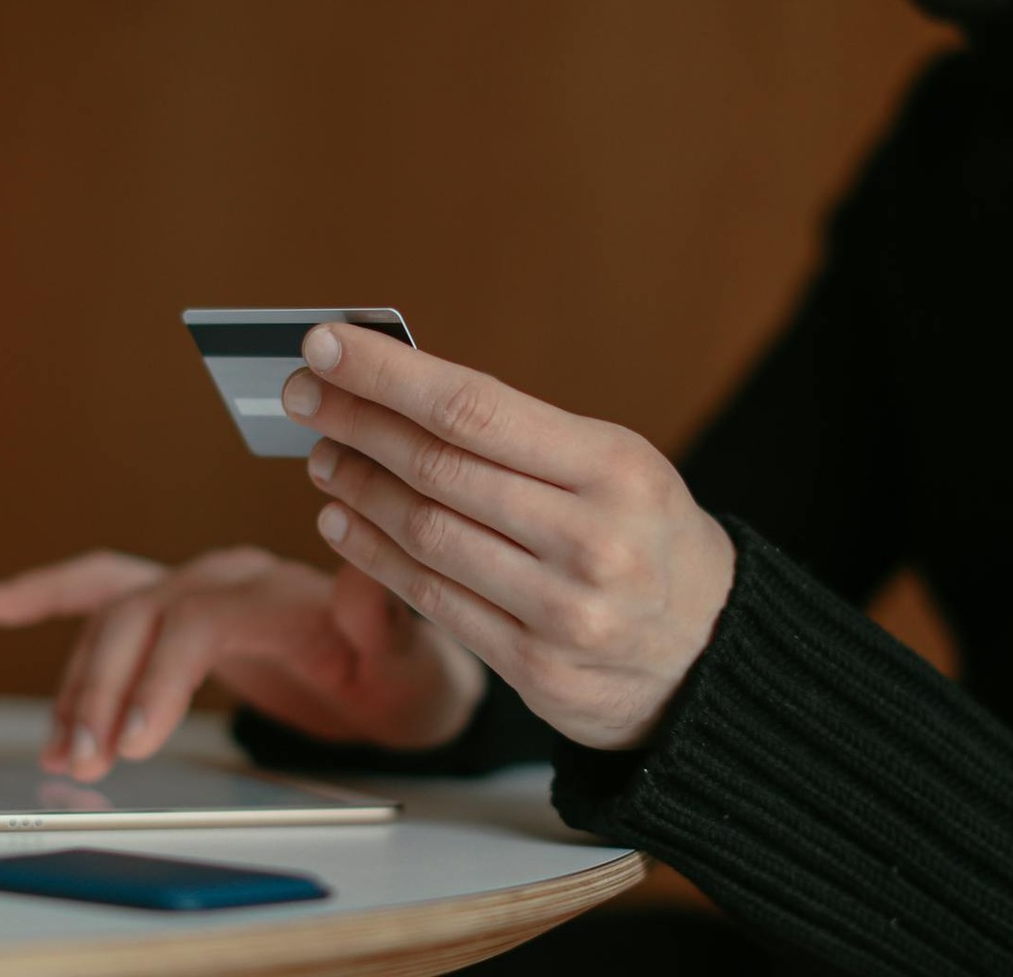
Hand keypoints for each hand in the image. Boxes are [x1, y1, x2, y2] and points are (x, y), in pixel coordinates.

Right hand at [0, 547, 487, 780]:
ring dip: (79, 683)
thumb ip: (384, 622)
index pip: (201, 619)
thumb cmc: (405, 672)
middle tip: (84, 762)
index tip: (136, 741)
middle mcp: (232, 578)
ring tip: (61, 751)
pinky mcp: (178, 609)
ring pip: (116, 618)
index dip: (161, 676)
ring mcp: (198, 588)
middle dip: (105, 690)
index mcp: (281, 591)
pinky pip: (106, 591)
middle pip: (146, 616)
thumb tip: (360, 579)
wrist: (402, 672)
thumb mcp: (412, 661)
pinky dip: (52, 595)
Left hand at [281, 323, 735, 750]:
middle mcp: (592, 538)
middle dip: (355, 422)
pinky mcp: (535, 668)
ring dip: (358, 486)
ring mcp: (563, 611)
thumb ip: (518, 436)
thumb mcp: (614, 468)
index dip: (386, 374)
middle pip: (438, 467)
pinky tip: (342, 519)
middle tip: (301, 394)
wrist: (710, 658)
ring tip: (322, 455)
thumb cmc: (644, 538)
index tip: (324, 343)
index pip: (473, 406)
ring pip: (426, 533)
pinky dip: (373, 554)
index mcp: (615, 467)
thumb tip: (397, 387)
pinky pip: (431, 598)